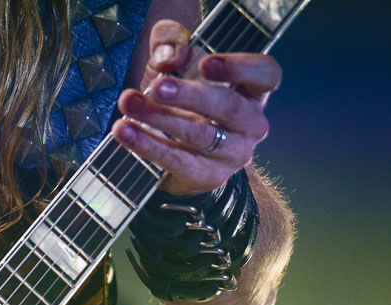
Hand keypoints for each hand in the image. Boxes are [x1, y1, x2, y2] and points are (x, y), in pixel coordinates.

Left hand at [111, 19, 281, 195]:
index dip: (240, 68)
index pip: (265, 75)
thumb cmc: (183, 99)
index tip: (205, 64)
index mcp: (253, 91)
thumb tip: (167, 57)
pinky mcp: (209, 177)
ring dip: (160, 118)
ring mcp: (233, 154)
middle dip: (189, 96)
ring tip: (129, 104)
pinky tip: (126, 131)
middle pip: (229, 107)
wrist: (178, 153)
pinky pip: (178, 161)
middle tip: (157, 87)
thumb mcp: (177, 60)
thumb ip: (172, 42)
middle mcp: (251, 124)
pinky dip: (148, 145)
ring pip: (200, 136)